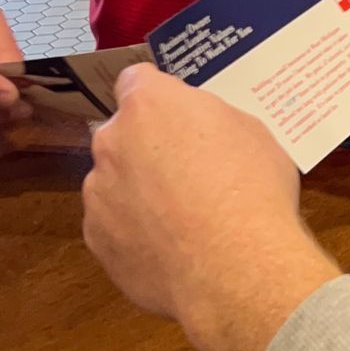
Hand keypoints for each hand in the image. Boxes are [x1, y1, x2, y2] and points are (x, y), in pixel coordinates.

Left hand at [82, 67, 338, 350]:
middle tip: (188, 174)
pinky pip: (114, 228)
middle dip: (147, 148)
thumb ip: (209, 121)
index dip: (159, 98)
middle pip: (122, 135)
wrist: (236, 270)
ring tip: (182, 222)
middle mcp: (111, 142)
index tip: (179, 117)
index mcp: (149, 104)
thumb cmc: (252, 192)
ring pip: (115, 184)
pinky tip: (172, 251)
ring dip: (138, 194)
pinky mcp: (97, 241)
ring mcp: (98, 194)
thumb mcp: (250, 133)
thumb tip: (197, 131)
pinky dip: (136, 235)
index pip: (136, 80)